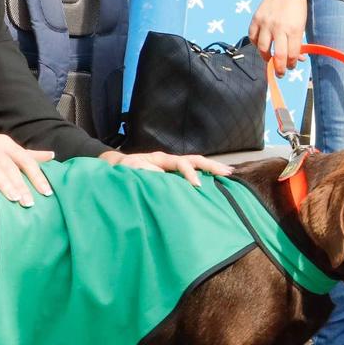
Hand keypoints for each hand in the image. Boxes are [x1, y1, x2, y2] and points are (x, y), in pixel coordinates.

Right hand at [0, 128, 53, 206]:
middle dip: (22, 186)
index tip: (47, 193)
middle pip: (12, 167)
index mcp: (6, 144)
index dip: (38, 177)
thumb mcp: (2, 147)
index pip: (27, 161)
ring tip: (13, 199)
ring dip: (5, 183)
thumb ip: (27, 154)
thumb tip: (52, 156)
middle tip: (29, 203)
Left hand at [101, 149, 234, 185]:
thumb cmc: (122, 171)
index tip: (196, 185)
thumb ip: (142, 170)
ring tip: (228, 175)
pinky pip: (191, 173)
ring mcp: (171, 168)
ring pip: (196, 165)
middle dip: (211, 166)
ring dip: (212, 169)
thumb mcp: (129, 170)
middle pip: (194, 160)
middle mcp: (169, 161)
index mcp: (160, 159)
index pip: (181, 163)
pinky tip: (215, 183)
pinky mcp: (171, 176)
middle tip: (227, 173)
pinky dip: (204, 176)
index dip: (190, 173)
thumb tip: (158, 173)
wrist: (116, 169)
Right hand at [250, 0, 308, 68]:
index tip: (290, 66)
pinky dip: (256, 44)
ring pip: (263, 48)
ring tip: (269, 59)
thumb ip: (298, 42)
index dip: (291, 64)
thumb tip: (299, 58)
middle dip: (279, 68)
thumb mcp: (302, 25)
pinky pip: (252, 37)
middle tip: (280, 73)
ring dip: (266, 58)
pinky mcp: (256, 19)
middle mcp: (279, 27)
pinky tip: (261, 46)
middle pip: (278, 55)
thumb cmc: (296, 8)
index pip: (292, 54)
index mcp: (294, 29)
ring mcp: (266, 23)